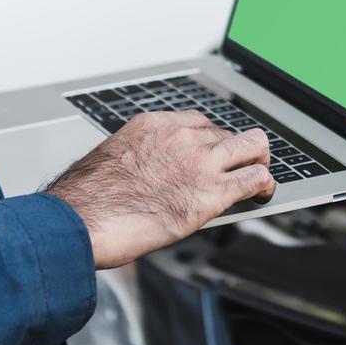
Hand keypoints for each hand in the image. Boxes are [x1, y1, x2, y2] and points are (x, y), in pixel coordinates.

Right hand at [45, 110, 274, 268]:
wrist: (80, 220)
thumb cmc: (86, 200)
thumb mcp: (113, 160)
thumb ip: (139, 160)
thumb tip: (145, 175)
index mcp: (155, 125)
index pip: (199, 123)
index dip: (210, 143)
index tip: (212, 156)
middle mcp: (182, 136)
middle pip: (228, 133)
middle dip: (237, 150)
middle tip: (240, 166)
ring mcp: (201, 162)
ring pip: (252, 147)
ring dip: (258, 161)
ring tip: (260, 177)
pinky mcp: (212, 193)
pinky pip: (255, 178)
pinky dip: (265, 186)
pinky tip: (263, 195)